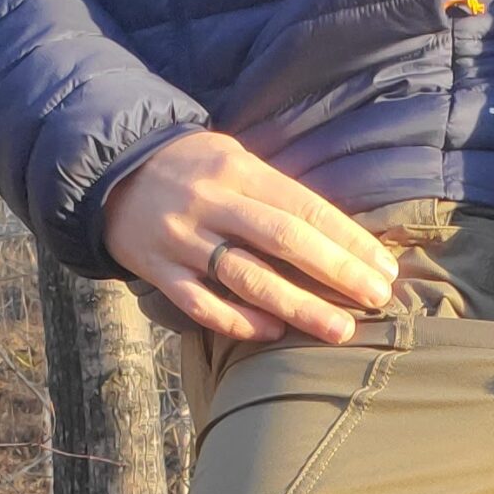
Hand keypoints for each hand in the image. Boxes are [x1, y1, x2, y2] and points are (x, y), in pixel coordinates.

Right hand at [104, 131, 398, 343]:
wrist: (110, 173)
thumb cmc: (192, 170)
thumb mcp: (234, 160)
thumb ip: (278, 193)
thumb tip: (343, 236)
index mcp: (237, 169)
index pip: (304, 207)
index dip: (347, 239)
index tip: (383, 267)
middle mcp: (210, 202)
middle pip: (282, 240)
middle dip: (335, 272)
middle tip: (376, 298)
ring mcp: (181, 238)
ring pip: (246, 278)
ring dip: (298, 307)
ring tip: (339, 329)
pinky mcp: (157, 270)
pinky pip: (200, 303)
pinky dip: (238, 320)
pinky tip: (273, 333)